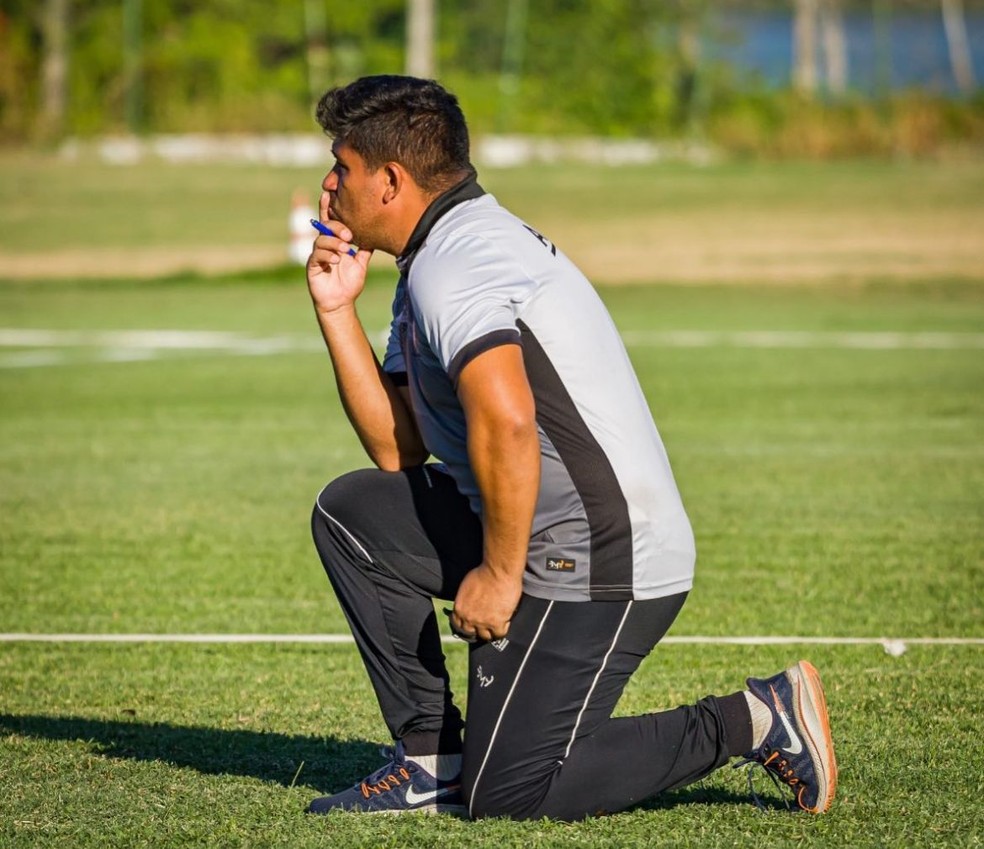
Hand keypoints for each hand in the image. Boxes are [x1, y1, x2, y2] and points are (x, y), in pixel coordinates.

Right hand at [306, 193, 372, 314]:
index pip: (329, 221)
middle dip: (337, 227)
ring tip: (345, 250)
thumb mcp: (360, 263)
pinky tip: (336, 260)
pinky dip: (328, 255)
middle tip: (349, 236)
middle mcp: (324, 245)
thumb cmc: (349, 283)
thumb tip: (375, 234)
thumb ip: (365, 249)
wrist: (341, 302)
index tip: (327, 193)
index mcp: (335, 242)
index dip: (326, 207)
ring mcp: (317, 255)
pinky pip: (317, 255)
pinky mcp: (312, 266)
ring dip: (334, 243)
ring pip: (321, 240)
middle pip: (325, 227)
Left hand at [449, 563, 522, 642]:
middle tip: (485, 625)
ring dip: (490, 631)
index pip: (458, 625)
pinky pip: (499, 634)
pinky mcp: (497, 623)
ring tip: (496, 625)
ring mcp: (483, 622)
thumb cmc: (484, 572)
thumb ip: (466, 600)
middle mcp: (469, 618)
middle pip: (471, 633)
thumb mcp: (467, 586)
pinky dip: (502, 629)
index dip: (466, 626)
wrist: (498, 571)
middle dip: (477, 630)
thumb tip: (470, 604)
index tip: (471, 625)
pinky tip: (505, 622)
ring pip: (485, 636)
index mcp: (459, 608)